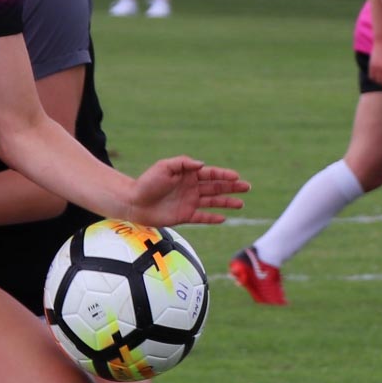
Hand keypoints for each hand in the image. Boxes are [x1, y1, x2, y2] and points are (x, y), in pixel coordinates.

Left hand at [126, 158, 248, 227]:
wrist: (134, 202)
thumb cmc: (147, 182)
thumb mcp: (164, 167)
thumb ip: (183, 164)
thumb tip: (202, 164)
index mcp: (188, 175)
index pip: (210, 174)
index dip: (224, 175)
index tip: (236, 176)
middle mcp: (191, 188)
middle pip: (216, 187)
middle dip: (232, 187)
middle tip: (247, 187)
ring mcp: (189, 202)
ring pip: (213, 202)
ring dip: (227, 202)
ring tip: (241, 204)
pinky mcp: (184, 216)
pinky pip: (202, 217)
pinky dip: (212, 218)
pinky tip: (223, 218)